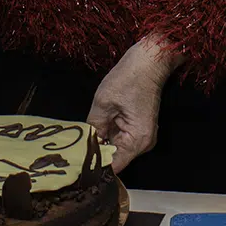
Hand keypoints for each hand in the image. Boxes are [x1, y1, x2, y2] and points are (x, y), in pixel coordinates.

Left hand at [87, 38, 183, 172]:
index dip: (95, 165)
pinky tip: (96, 126)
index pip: (114, 165)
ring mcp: (143, 136)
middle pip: (115, 157)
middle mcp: (143, 143)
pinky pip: (120, 137)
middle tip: (75, 148)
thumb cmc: (129, 77)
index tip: (77, 163)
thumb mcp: (103, 102)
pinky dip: (108, 133)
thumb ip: (93, 127)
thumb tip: (84, 145)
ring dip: (102, 141)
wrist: (149, 60)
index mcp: (137, 140)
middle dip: (97, 152)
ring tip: (84, 136)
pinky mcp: (139, 127)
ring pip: (116, 146)